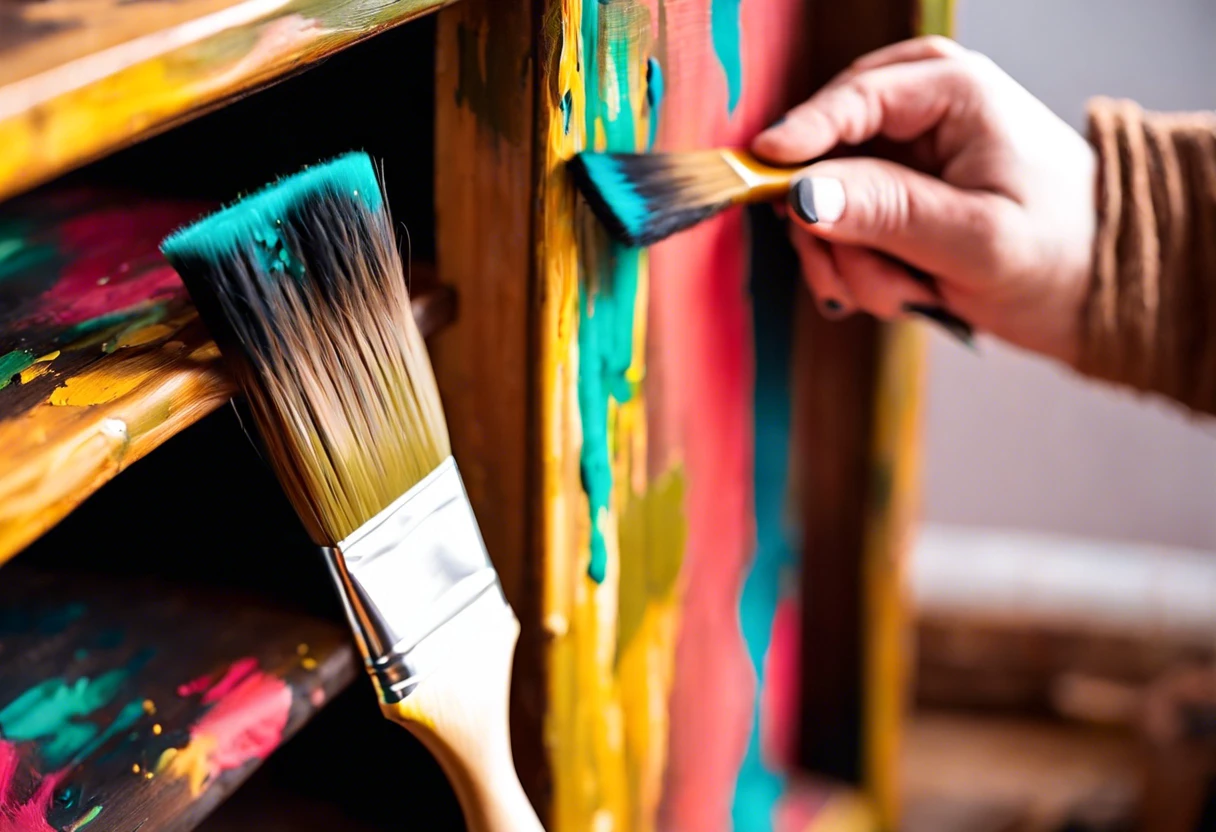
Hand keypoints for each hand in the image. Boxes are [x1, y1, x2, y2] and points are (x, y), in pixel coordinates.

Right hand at [753, 36, 1096, 363]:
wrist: (1093, 291)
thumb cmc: (1060, 253)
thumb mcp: (976, 238)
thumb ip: (888, 212)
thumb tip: (804, 194)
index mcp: (951, 89)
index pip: (851, 101)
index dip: (798, 140)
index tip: (759, 176)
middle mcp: (914, 110)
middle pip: (822, 158)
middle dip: (838, 231)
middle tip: (867, 282)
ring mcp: (896, 155)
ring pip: (822, 206)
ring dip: (853, 264)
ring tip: (908, 293)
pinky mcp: (887, 195)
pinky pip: (836, 234)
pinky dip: (859, 272)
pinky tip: (904, 290)